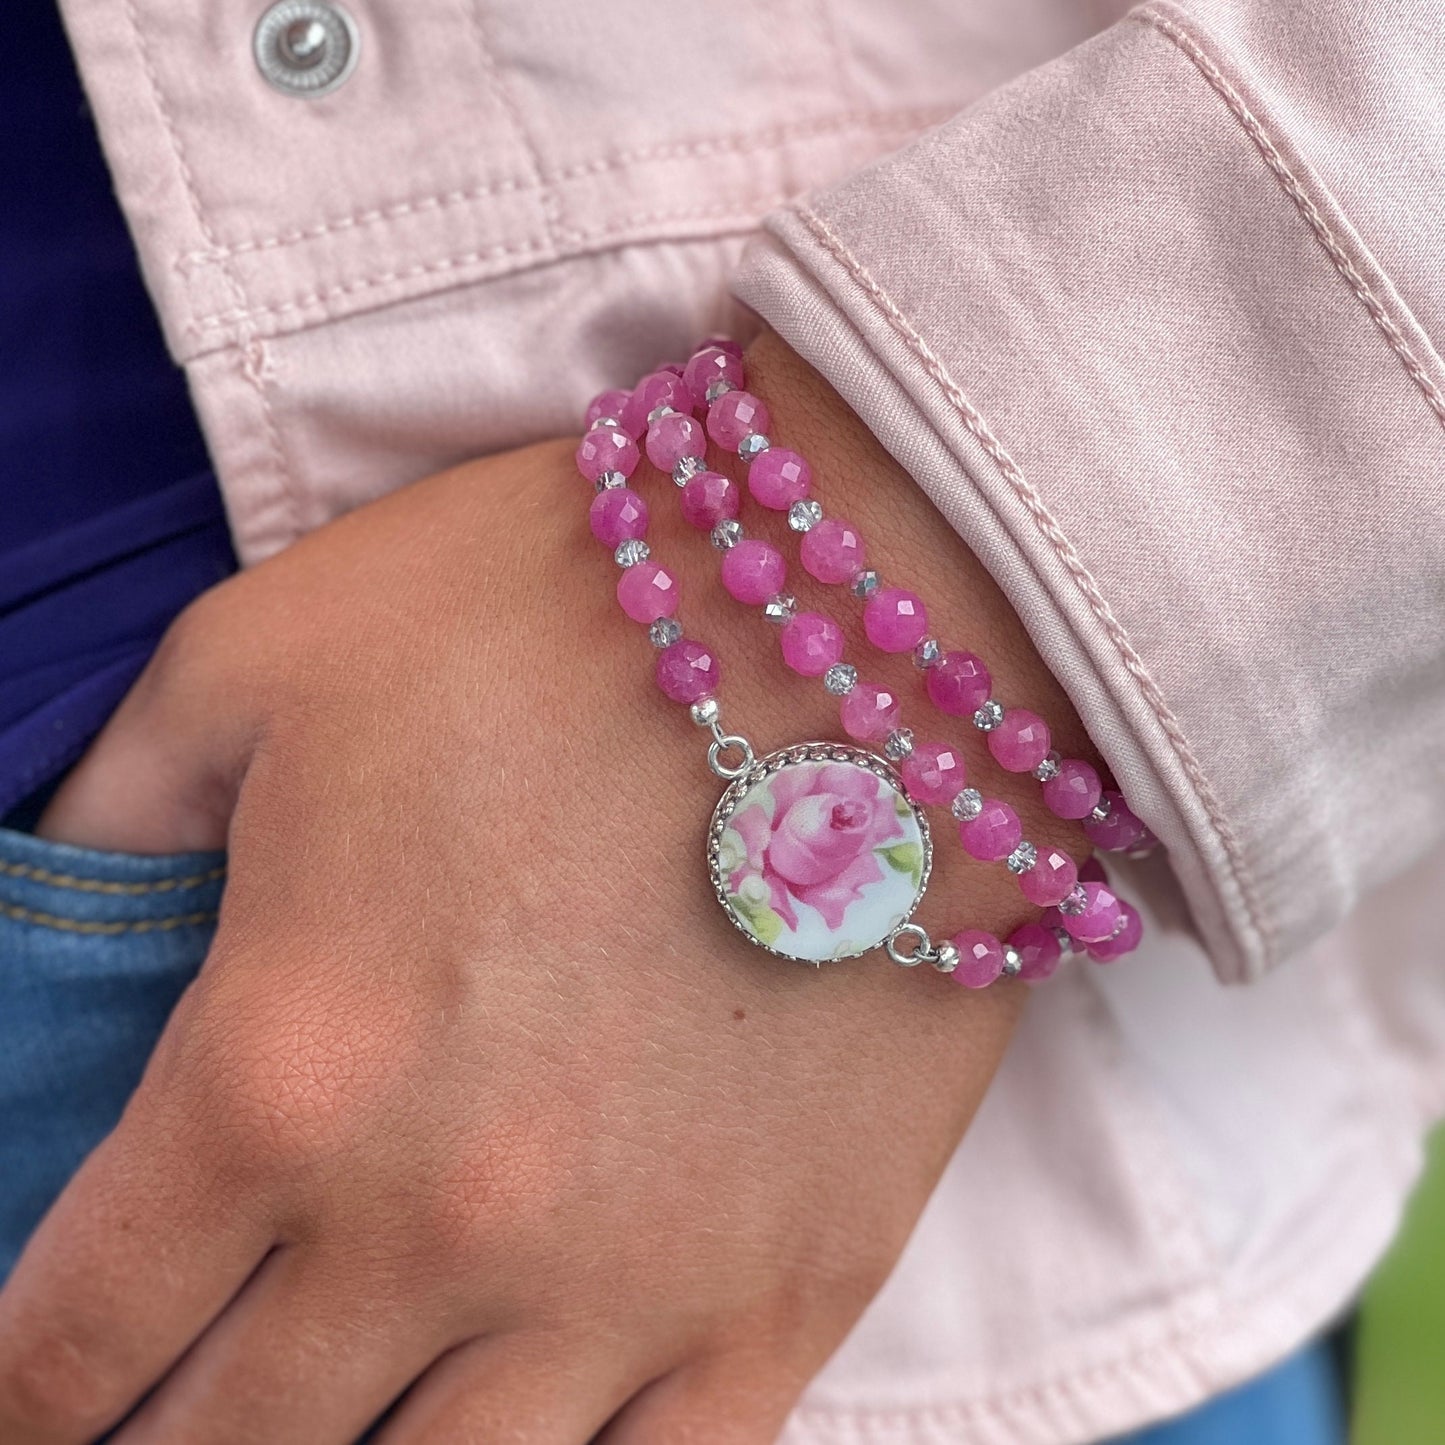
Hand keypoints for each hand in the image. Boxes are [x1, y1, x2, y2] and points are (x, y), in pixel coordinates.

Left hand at [0, 337, 1092, 1442]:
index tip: (31, 1391)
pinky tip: (517, 1440)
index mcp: (282, 1071)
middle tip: (165, 1407)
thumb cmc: (564, 608)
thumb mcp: (269, 655)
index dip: (22, 1387)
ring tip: (335, 1418)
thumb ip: (115, 804)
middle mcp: (440, 1223)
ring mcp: (631, 1283)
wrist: (868, 624)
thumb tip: (51, 901)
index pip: (76, 1332)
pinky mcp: (794, 1288)